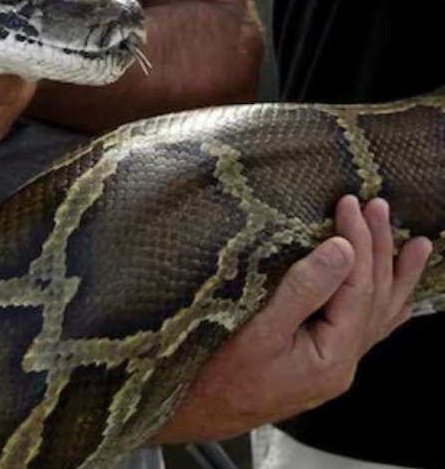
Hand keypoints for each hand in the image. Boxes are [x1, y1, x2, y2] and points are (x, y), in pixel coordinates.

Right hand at [154, 196, 431, 442]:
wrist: (198, 414)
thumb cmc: (218, 377)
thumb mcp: (258, 331)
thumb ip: (303, 290)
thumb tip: (342, 250)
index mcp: (332, 355)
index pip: (358, 286)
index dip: (357, 241)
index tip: (350, 205)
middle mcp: (342, 363)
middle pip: (375, 297)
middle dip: (379, 248)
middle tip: (379, 206)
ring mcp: (334, 366)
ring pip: (378, 314)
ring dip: (394, 275)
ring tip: (419, 246)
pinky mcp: (319, 364)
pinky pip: (365, 329)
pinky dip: (383, 306)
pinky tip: (396, 299)